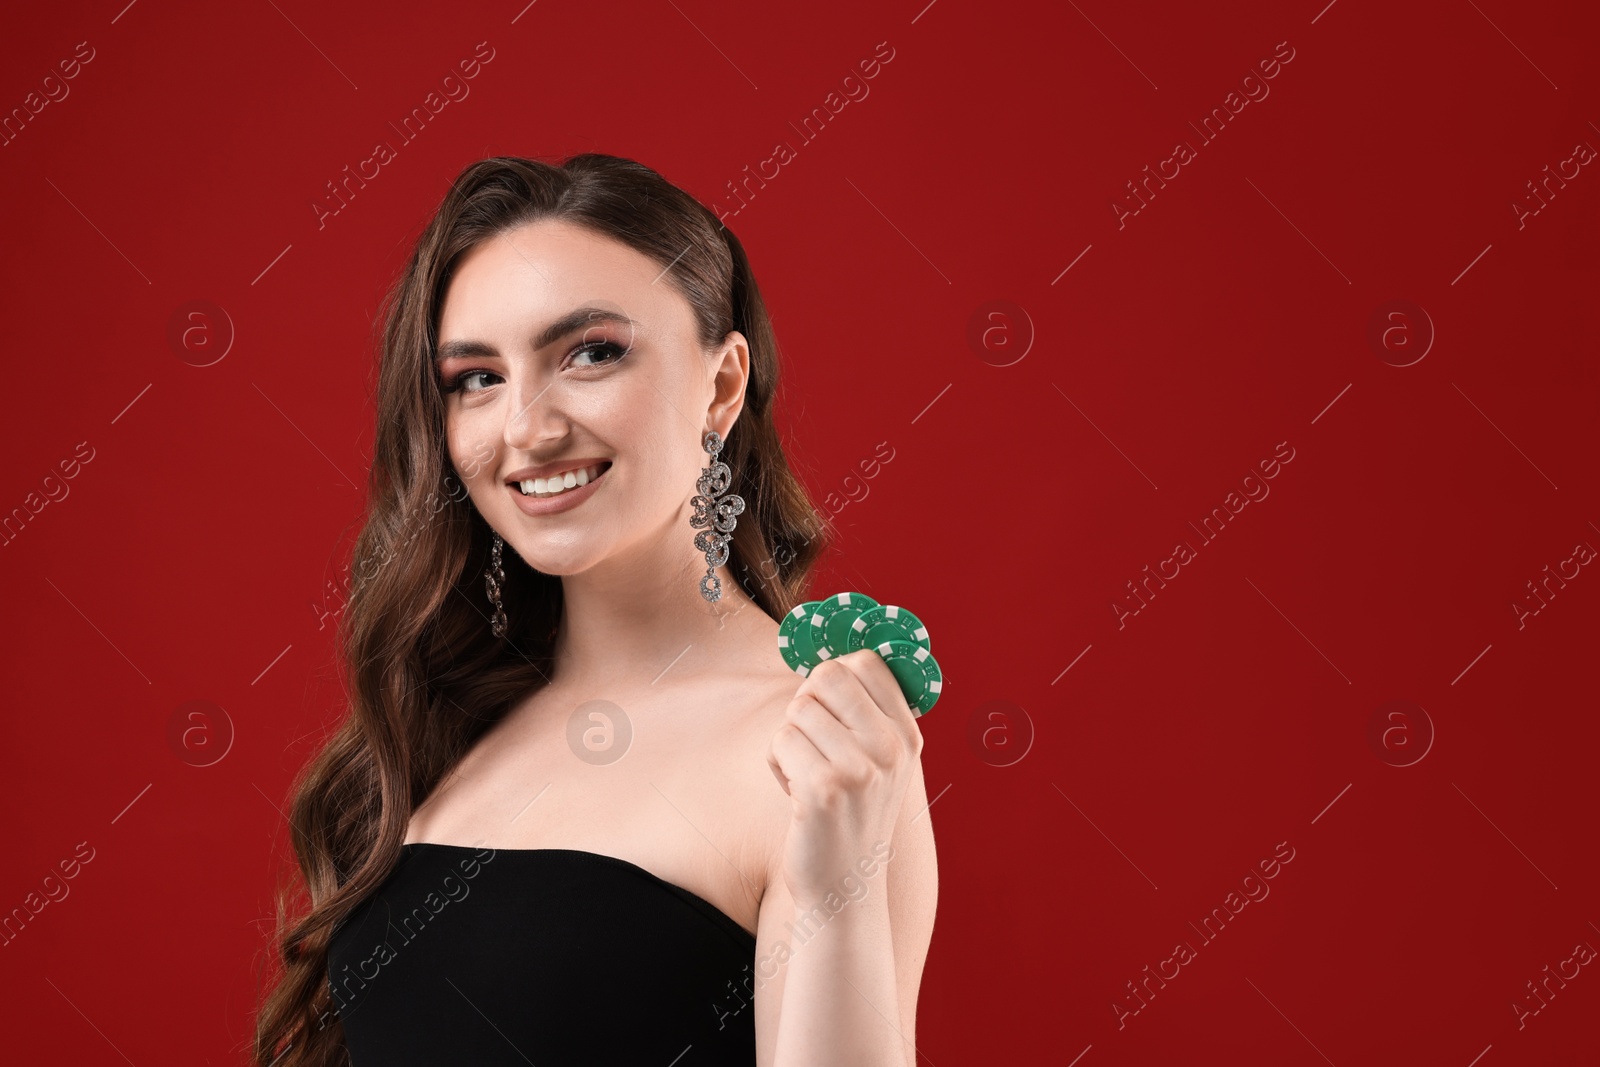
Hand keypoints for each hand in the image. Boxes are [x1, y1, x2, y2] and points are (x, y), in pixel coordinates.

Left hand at [766, 648, 925, 902]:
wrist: (845, 888)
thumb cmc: (850, 815)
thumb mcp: (879, 762)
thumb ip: (866, 711)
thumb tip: (834, 654)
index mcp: (907, 735)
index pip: (867, 662)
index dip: (836, 676)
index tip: (831, 708)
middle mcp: (890, 748)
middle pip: (827, 675)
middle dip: (806, 701)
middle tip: (812, 739)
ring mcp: (860, 769)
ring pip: (797, 709)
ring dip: (789, 740)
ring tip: (806, 774)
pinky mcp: (824, 790)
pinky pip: (780, 741)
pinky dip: (776, 763)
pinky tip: (795, 793)